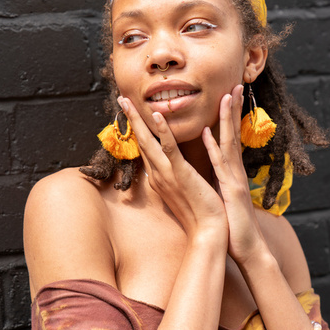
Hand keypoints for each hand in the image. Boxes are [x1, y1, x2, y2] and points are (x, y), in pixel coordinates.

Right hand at [118, 97, 227, 244]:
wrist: (209, 232)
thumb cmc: (199, 213)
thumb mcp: (183, 190)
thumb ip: (175, 176)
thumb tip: (170, 168)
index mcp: (161, 176)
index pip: (146, 148)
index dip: (138, 128)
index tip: (131, 111)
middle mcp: (159, 174)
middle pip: (141, 141)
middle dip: (131, 119)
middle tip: (121, 98)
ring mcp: (168, 174)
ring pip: (149, 142)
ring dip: (138, 119)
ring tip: (127, 100)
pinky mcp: (181, 175)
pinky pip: (170, 149)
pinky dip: (162, 132)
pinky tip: (156, 116)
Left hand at [202, 85, 267, 265]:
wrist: (247, 247)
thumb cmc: (234, 224)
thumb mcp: (226, 197)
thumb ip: (223, 181)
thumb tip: (216, 172)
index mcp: (231, 172)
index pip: (229, 139)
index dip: (229, 118)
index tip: (228, 97)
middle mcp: (234, 171)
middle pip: (233, 134)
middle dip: (233, 109)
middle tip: (234, 84)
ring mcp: (234, 179)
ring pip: (230, 142)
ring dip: (227, 119)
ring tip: (227, 96)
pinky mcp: (231, 190)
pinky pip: (220, 166)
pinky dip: (214, 148)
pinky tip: (208, 133)